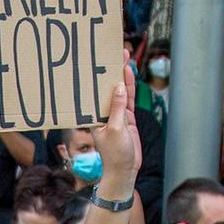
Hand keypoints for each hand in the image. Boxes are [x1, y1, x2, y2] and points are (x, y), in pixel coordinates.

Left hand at [90, 63, 142, 191]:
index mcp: (94, 116)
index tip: (97, 62)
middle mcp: (103, 113)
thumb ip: (117, 108)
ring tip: (122, 58)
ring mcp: (116, 115)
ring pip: (118, 91)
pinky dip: (128, 87)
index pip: (94, 93)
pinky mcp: (127, 118)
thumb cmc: (115, 154)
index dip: (96, 78)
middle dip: (110, 72)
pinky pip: (127, 99)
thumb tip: (118, 87)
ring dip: (121, 76)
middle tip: (112, 53)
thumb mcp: (117, 129)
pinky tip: (128, 74)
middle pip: (106, 88)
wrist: (125, 170)